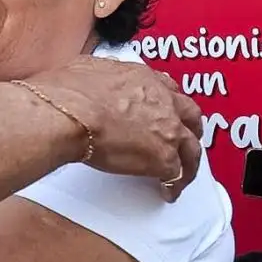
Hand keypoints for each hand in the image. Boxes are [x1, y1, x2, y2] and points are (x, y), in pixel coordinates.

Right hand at [31, 57, 202, 198]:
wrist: (69, 115)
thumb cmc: (69, 92)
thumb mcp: (87, 69)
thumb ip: (101, 73)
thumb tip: (94, 77)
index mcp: (144, 79)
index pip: (168, 90)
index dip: (170, 103)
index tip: (167, 112)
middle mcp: (163, 102)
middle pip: (191, 116)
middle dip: (190, 128)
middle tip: (186, 139)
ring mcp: (167, 131)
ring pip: (192, 148)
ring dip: (189, 161)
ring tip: (183, 174)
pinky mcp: (162, 158)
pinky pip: (177, 175)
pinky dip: (174, 185)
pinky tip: (167, 192)